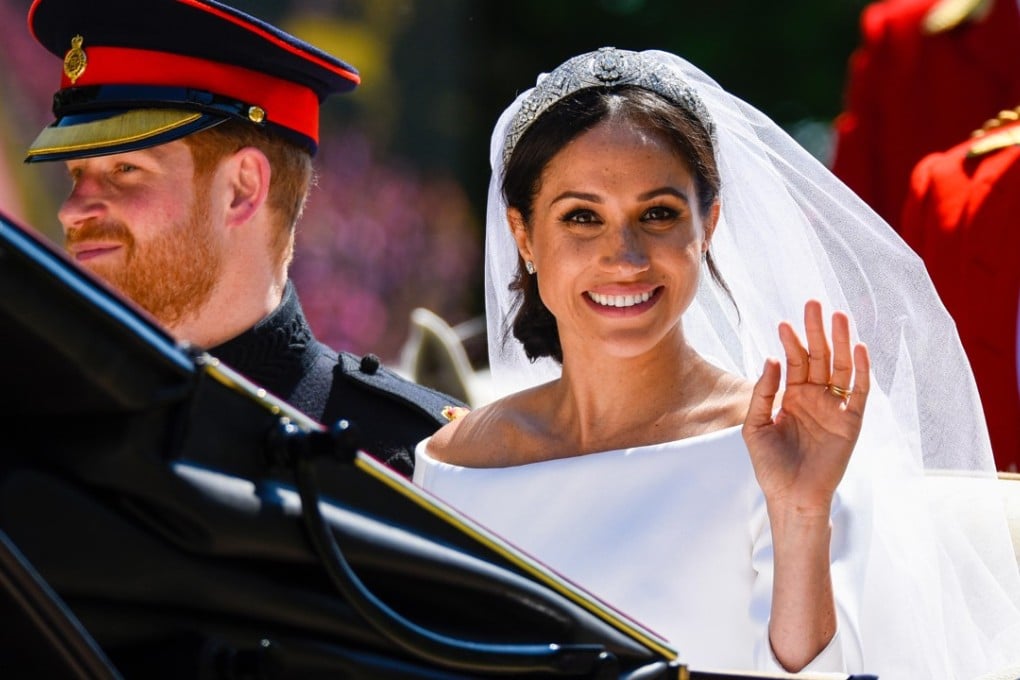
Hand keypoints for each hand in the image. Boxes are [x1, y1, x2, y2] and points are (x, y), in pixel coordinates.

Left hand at [742, 300, 869, 514]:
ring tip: (838, 316)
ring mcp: (834, 408)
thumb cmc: (770, 466)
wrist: (790, 497)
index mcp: (792, 396)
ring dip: (841, 342)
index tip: (783, 323)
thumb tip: (772, 358)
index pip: (794, 361)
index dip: (790, 342)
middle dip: (816, 331)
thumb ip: (763, 392)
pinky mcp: (851, 422)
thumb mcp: (755, 425)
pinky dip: (860, 371)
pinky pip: (858, 392)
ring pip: (839, 368)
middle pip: (818, 356)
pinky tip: (858, 349)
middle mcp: (815, 397)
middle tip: (813, 303)